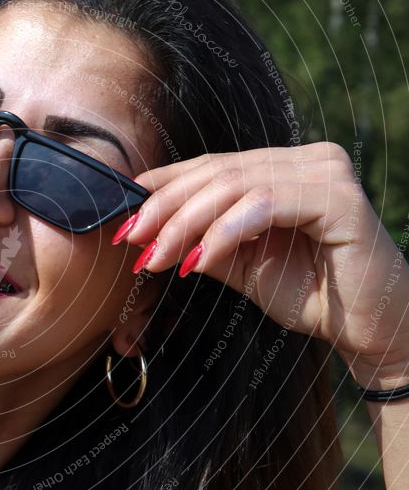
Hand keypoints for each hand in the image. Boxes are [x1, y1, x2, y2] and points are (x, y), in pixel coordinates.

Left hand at [114, 141, 408, 388]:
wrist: (367, 330)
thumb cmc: (309, 294)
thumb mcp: (240, 265)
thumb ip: (200, 240)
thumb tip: (145, 233)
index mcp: (280, 167)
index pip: (209, 168)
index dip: (160, 189)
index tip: (122, 221)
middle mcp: (304, 159)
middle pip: (215, 173)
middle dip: (164, 208)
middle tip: (131, 240)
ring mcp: (324, 172)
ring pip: (233, 186)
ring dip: (185, 224)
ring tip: (156, 258)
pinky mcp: (338, 197)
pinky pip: (264, 205)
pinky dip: (224, 233)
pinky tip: (198, 261)